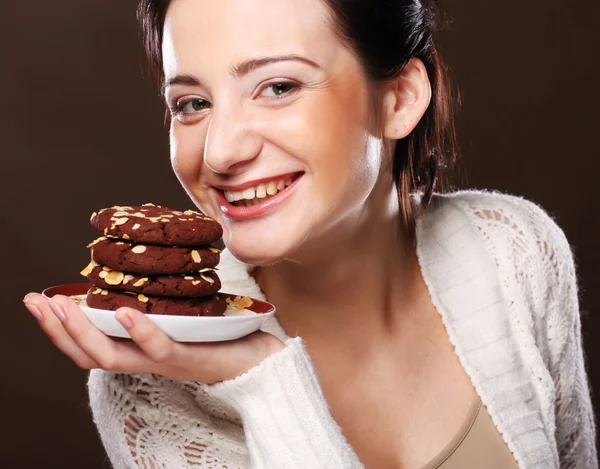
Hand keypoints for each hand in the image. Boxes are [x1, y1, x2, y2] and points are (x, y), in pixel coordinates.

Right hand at [23, 293, 284, 383]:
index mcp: (141, 348)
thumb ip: (162, 297)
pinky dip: (140, 331)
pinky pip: (159, 349)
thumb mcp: (184, 312)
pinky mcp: (191, 357)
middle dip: (58, 329)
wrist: (261, 361)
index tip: (40, 300)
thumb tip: (146, 260)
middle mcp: (146, 359)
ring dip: (85, 331)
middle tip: (35, 302)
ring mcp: (167, 362)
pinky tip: (125, 311)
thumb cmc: (223, 334)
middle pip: (89, 354)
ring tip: (66, 306)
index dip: (61, 327)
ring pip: (114, 356)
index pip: (90, 345)